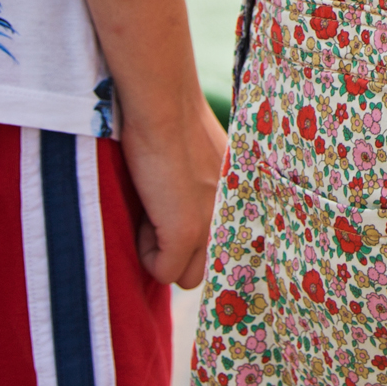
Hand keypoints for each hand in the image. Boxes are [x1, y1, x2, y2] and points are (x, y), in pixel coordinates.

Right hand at [118, 92, 228, 288]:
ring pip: (187, 277)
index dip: (197, 244)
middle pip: (206, 268)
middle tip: (161, 215)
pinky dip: (147, 253)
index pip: (228, 250)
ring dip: (163, 255)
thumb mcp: (203, 163)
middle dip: (179, 253)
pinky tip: (147, 215)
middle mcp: (234, 216)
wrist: (164, 108)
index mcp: (239, 201)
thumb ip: (206, 192)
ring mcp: (211, 226)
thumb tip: (187, 213)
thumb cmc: (175, 125)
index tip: (177, 220)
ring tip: (154, 214)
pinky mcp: (186, 232)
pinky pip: (163, 272)